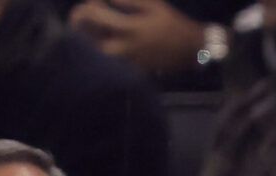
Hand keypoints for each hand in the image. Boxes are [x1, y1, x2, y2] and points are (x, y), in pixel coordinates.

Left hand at [67, 0, 205, 78]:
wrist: (195, 49)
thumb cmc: (174, 24)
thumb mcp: (153, 5)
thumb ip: (127, 0)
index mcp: (130, 28)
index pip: (95, 15)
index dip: (90, 6)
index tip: (96, 2)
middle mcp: (126, 47)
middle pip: (89, 41)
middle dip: (80, 28)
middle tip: (80, 19)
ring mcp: (129, 61)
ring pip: (97, 55)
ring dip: (88, 42)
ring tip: (88, 32)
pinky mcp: (134, 69)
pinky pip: (111, 65)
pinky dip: (102, 54)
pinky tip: (103, 46)